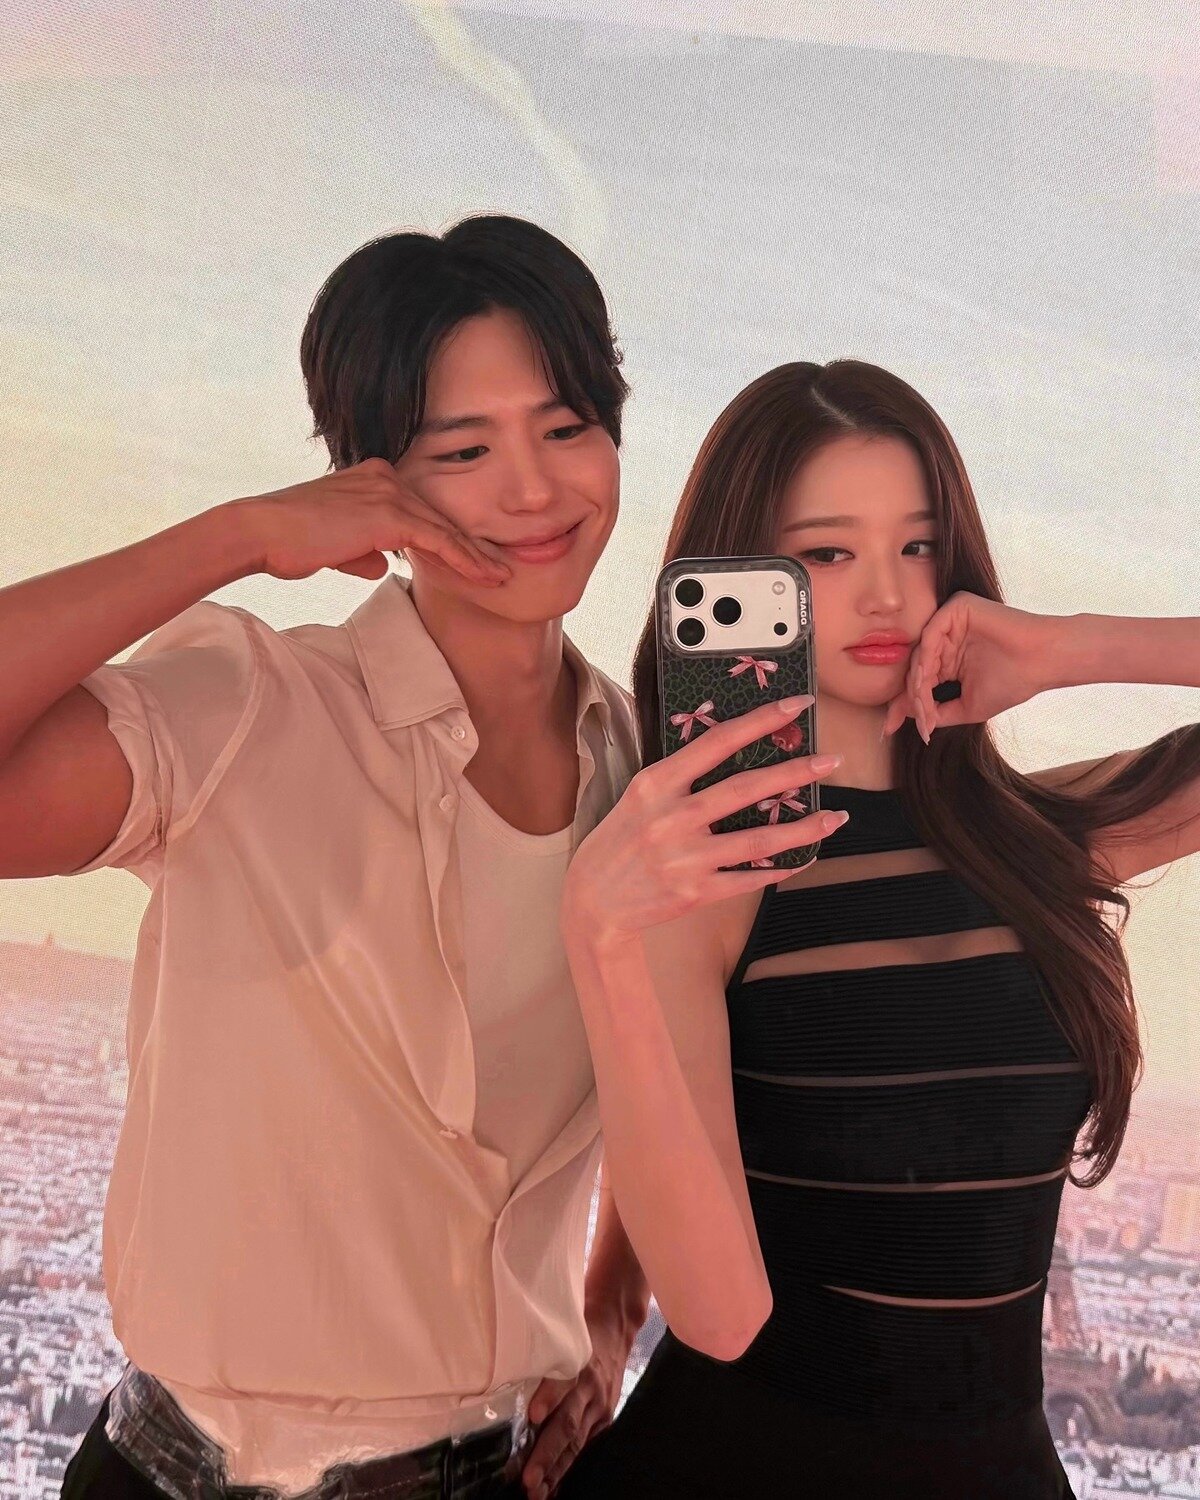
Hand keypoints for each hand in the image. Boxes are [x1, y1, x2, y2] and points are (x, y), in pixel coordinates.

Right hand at [231, 458, 510, 585]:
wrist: (260, 532)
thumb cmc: (288, 542)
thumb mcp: (335, 544)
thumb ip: (363, 550)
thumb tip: (381, 565)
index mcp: (375, 478)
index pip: (423, 512)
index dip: (451, 538)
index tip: (475, 560)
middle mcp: (386, 478)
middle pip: (441, 517)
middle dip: (473, 546)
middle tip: (501, 568)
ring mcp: (389, 492)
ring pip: (446, 529)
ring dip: (477, 556)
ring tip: (501, 577)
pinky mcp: (389, 514)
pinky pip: (438, 540)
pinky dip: (464, 560)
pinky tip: (484, 576)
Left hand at [520, 1314, 633, 1499]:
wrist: (616, 1326)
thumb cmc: (578, 1328)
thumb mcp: (562, 1333)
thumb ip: (540, 1353)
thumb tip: (502, 1371)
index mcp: (577, 1361)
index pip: (563, 1380)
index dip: (549, 1397)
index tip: (533, 1416)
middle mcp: (589, 1387)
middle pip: (568, 1422)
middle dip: (547, 1452)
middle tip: (528, 1478)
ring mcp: (599, 1405)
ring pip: (577, 1442)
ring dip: (556, 1469)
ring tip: (537, 1491)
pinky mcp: (605, 1417)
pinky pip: (585, 1447)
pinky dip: (568, 1467)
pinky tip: (553, 1486)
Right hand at [563, 695, 848, 937]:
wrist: (592, 902)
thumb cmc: (620, 842)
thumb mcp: (639, 797)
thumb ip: (679, 776)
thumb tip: (731, 747)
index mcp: (656, 783)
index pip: (718, 741)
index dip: (762, 720)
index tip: (797, 706)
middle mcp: (672, 818)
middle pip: (747, 788)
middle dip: (796, 771)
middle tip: (831, 761)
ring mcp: (685, 858)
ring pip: (760, 839)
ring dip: (805, 828)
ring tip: (836, 817)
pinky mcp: (696, 892)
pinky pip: (751, 878)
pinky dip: (782, 868)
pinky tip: (805, 858)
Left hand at [882, 592, 1057, 743]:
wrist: (1043, 661)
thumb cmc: (1013, 682)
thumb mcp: (967, 706)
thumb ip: (936, 712)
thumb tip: (906, 722)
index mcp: (948, 657)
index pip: (918, 679)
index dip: (905, 705)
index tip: (889, 728)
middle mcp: (946, 638)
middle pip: (915, 667)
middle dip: (908, 697)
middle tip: (908, 721)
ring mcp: (950, 621)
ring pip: (920, 654)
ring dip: (917, 684)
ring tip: (922, 707)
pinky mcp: (956, 608)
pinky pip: (931, 634)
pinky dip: (925, 660)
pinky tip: (926, 682)